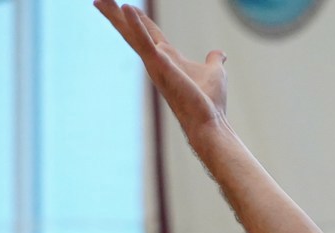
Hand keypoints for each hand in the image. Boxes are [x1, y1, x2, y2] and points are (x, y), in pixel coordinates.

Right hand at [95, 4, 229, 135]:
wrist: (209, 120)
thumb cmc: (210, 101)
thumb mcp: (215, 72)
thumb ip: (214, 60)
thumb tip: (219, 54)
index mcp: (167, 57)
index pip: (148, 32)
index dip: (138, 18)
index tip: (125, 5)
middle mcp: (156, 58)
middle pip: (132, 30)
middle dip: (115, 14)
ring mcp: (155, 62)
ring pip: (131, 34)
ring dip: (115, 16)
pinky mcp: (159, 64)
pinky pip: (144, 40)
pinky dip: (136, 24)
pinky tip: (126, 7)